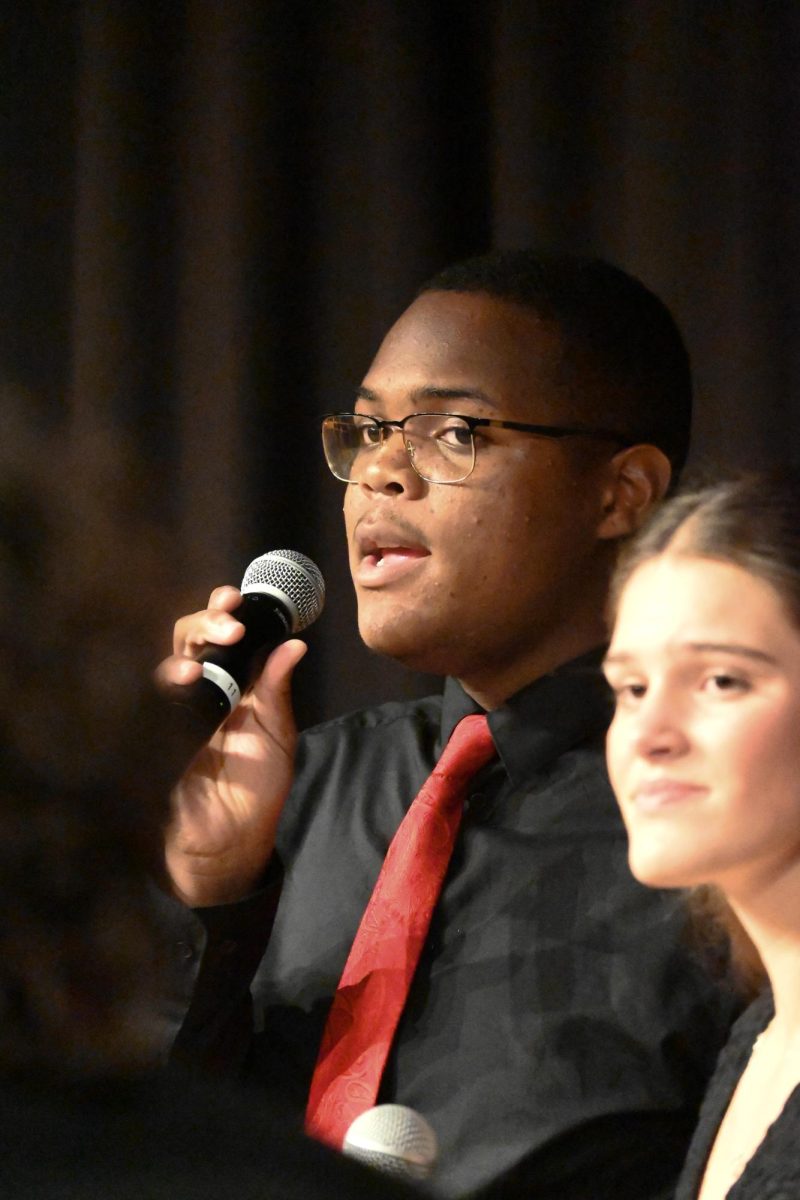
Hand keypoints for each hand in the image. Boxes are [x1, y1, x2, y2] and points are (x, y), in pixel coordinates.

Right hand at [156, 585, 306, 906]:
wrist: (232, 838)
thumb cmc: (255, 785)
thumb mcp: (276, 733)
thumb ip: (277, 689)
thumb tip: (294, 644)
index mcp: (233, 682)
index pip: (222, 633)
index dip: (225, 611)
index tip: (238, 597)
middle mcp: (203, 688)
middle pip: (190, 637)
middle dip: (206, 621)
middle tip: (230, 625)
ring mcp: (177, 709)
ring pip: (170, 660)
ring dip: (188, 649)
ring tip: (211, 652)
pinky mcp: (159, 733)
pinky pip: (155, 699)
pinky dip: (168, 683)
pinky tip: (185, 679)